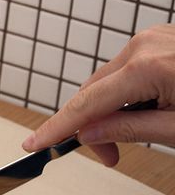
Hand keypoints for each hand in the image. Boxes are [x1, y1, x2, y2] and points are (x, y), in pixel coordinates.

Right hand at [21, 24, 174, 165]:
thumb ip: (131, 129)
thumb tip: (89, 133)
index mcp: (146, 67)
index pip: (86, 104)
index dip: (56, 128)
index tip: (34, 142)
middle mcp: (143, 45)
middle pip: (93, 92)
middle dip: (92, 125)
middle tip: (109, 156)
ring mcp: (151, 38)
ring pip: (109, 80)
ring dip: (110, 108)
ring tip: (134, 132)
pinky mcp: (159, 39)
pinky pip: (127, 68)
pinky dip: (126, 91)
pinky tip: (145, 107)